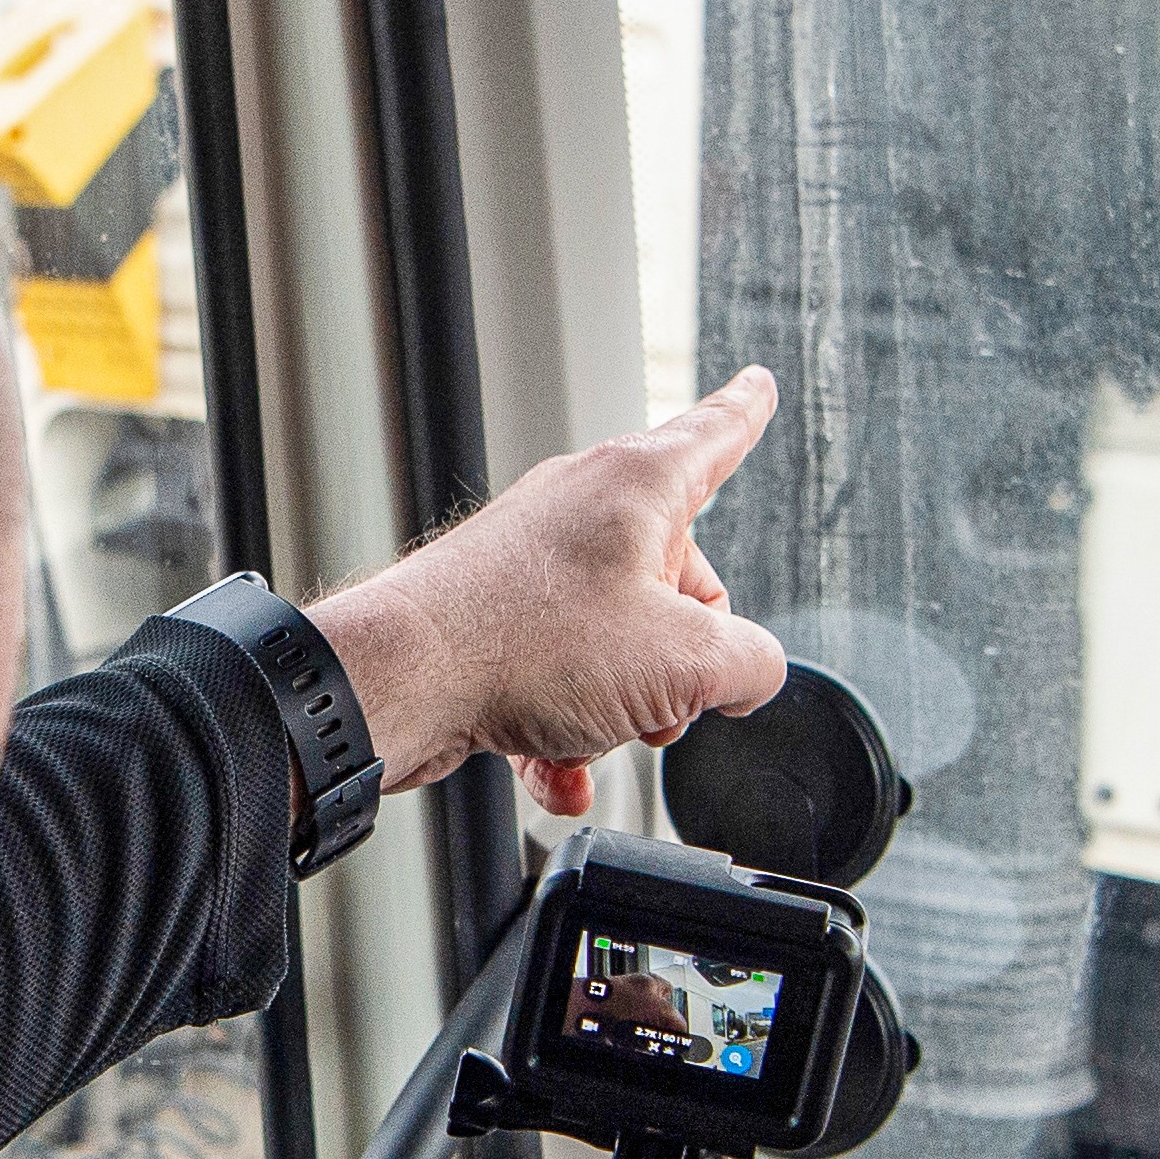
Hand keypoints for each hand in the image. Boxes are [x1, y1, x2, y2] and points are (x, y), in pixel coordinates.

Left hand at [312, 370, 792, 817]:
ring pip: (616, 642)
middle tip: (669, 700)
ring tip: (601, 733)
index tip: (758, 386)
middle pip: (675, 578)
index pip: (714, 434)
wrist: (400, 681)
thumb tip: (751, 673)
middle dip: (683, 656)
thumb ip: (749, 662)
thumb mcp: (683, 661)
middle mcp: (581, 509)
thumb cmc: (525, 643)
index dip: (747, 413)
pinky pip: (556, 678)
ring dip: (622, 706)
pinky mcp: (490, 618)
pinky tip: (560, 773)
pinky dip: (565, 731)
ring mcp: (531, 563)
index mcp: (637, 485)